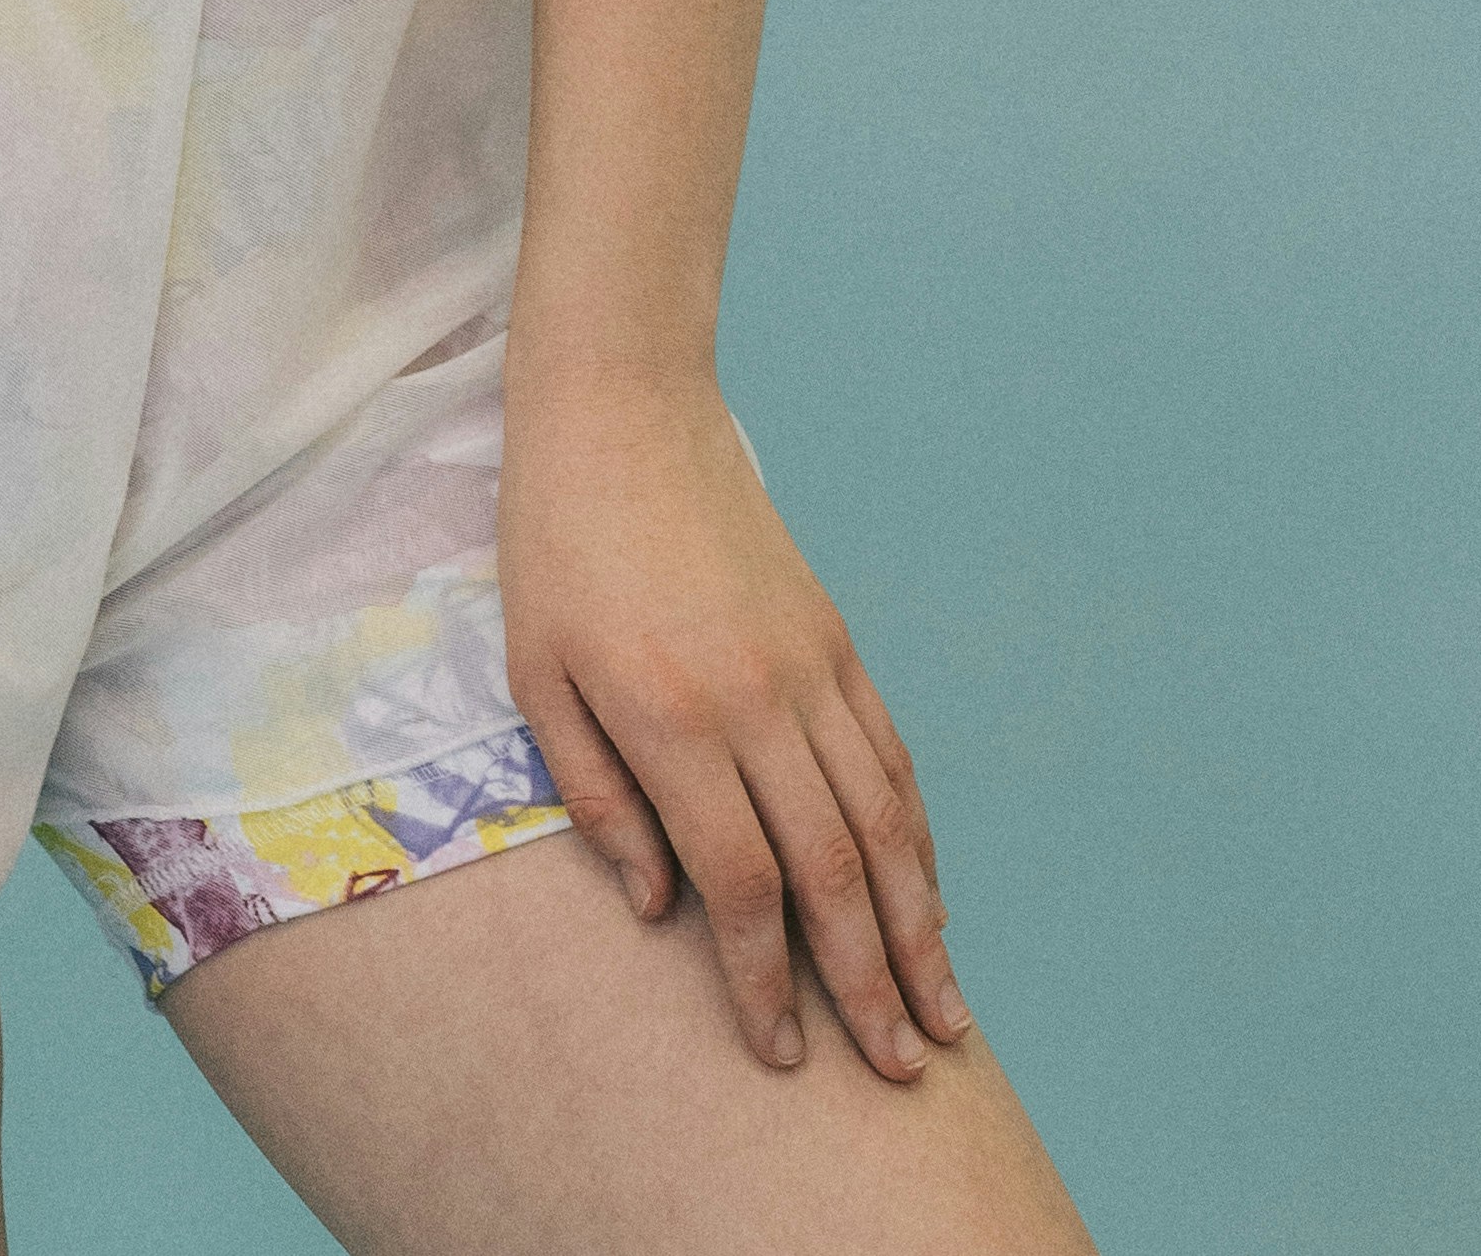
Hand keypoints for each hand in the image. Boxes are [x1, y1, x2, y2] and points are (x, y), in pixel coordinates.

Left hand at [498, 347, 968, 1086]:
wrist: (625, 410)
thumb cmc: (557, 544)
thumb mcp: (536, 674)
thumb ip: (598, 798)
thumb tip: (658, 908)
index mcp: (672, 720)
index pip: (739, 884)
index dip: (764, 980)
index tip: (780, 1054)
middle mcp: (757, 704)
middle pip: (832, 871)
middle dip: (867, 984)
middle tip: (901, 1071)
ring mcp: (808, 669)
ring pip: (882, 822)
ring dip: (917, 927)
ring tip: (943, 1012)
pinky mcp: (832, 640)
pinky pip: (889, 756)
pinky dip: (916, 836)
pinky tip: (926, 894)